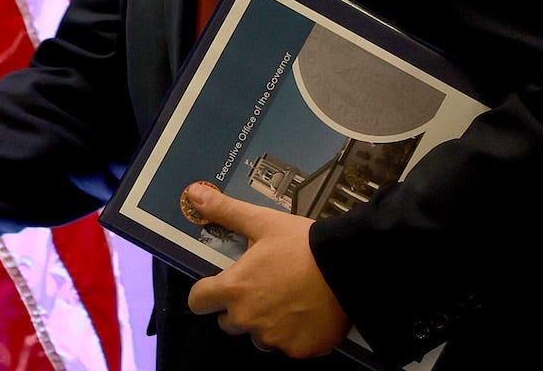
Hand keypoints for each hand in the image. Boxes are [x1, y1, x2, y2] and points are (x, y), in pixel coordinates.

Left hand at [184, 182, 350, 356]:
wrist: (348, 264)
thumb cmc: (303, 244)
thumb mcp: (263, 222)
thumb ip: (225, 211)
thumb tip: (194, 194)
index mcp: (234, 289)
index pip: (199, 301)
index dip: (208, 291)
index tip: (223, 283)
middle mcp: (248, 319)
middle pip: (229, 322)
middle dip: (241, 307)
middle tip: (266, 286)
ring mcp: (274, 338)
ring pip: (259, 336)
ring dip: (268, 323)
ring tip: (291, 299)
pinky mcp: (298, 350)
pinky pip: (289, 346)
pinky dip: (295, 334)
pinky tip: (309, 313)